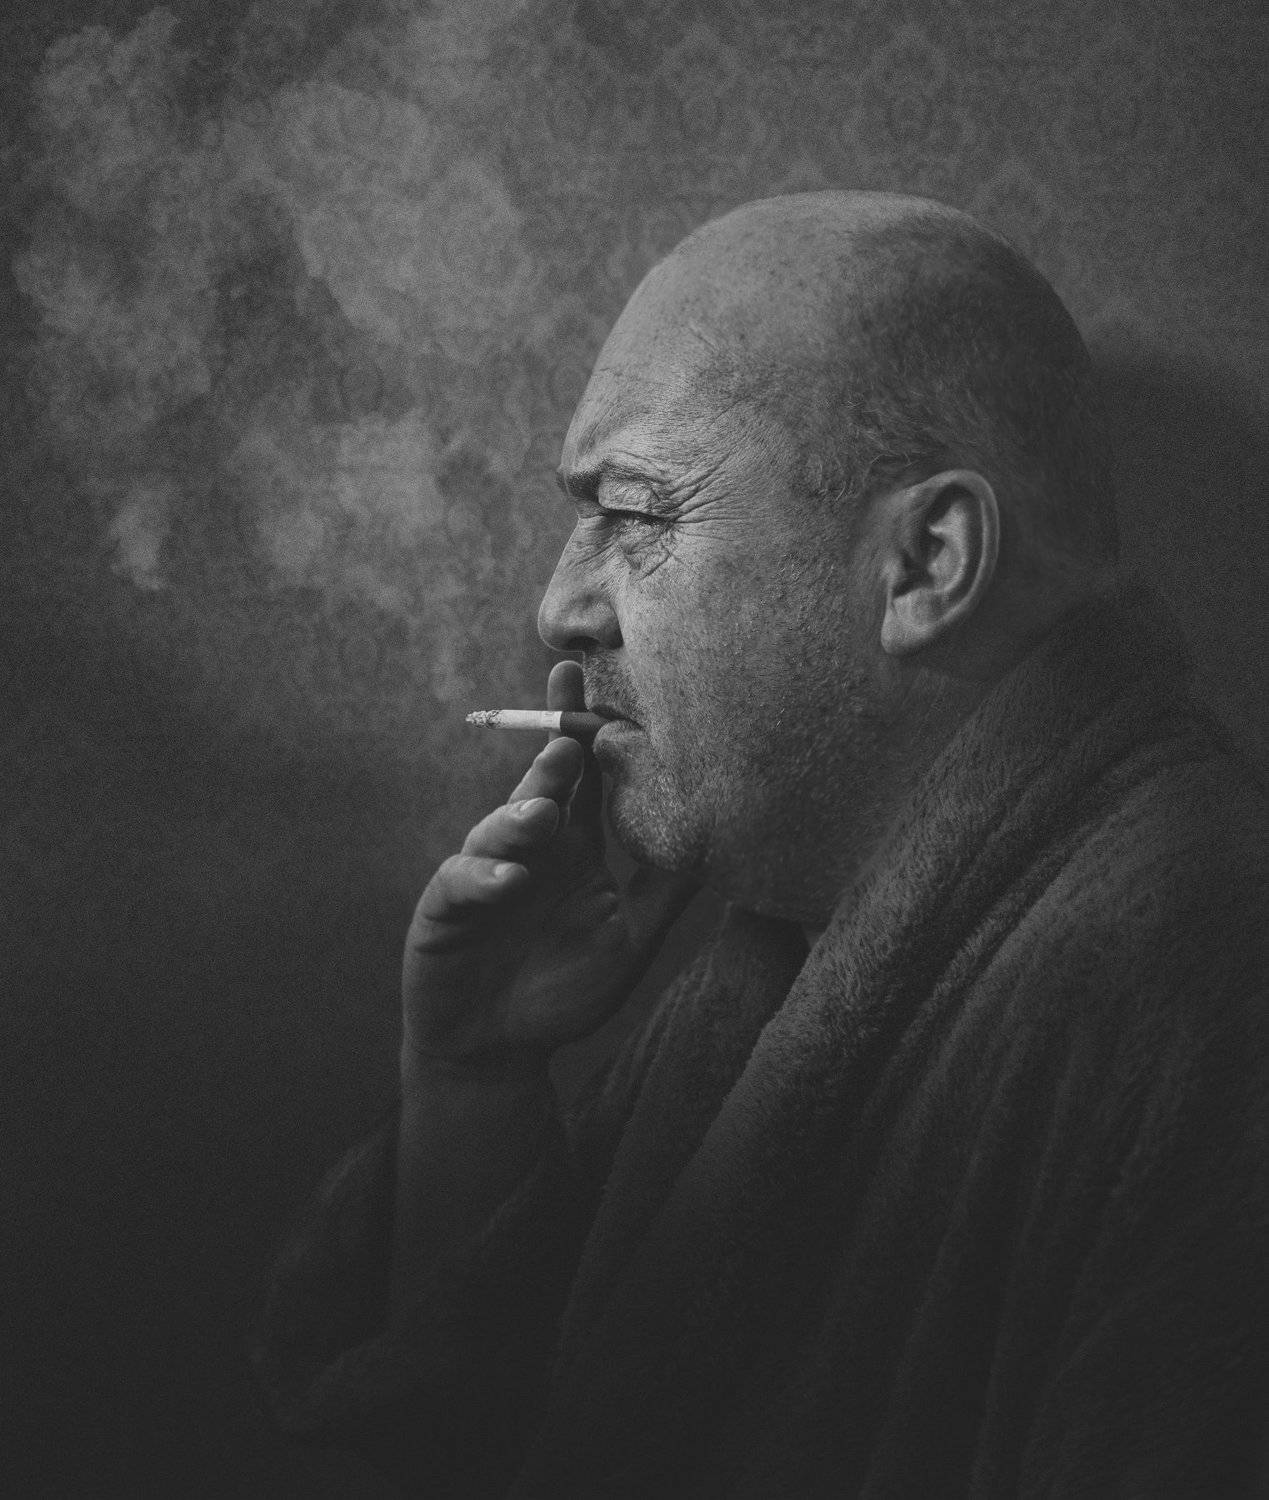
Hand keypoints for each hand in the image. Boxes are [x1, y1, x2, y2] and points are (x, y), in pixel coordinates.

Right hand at [402, 660, 697, 1078]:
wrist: (499, 1049)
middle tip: (572, 734)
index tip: (597, 682)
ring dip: (520, 818)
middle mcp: (529, 848)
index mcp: (573, 847)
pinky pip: (464, 883)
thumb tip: (725, 840)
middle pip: (540, 789)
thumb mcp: (630, 939)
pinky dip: (486, 878)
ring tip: (545, 813)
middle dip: (553, 758)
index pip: (585, 778)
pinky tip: (511, 882)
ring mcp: (484, 873)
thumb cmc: (564, 989)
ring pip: (500, 830)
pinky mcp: (447, 908)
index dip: (589, 732)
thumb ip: (665, 890)